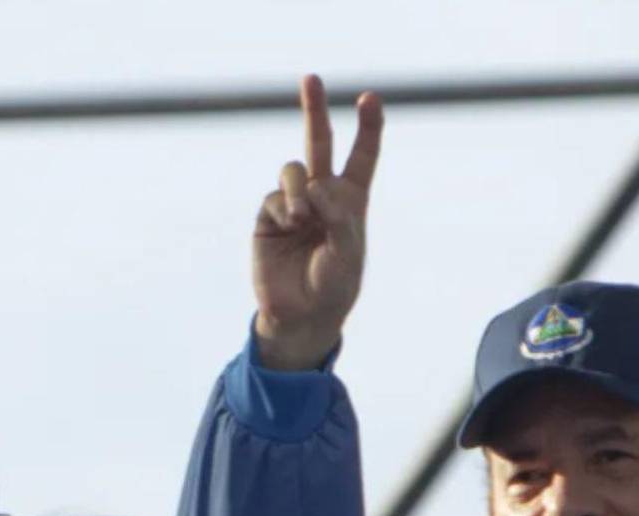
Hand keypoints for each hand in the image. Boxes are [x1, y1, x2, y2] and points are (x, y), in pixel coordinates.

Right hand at [253, 74, 382, 370]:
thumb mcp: (348, 253)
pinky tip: (290, 226)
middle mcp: (321, 196)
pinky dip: (285, 208)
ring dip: (300, 186)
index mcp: (351, 201)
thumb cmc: (333, 287)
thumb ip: (339, 216)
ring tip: (303, 216)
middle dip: (315, 109)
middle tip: (311, 77)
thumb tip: (315, 187)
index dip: (367, 127)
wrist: (300, 315)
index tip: (369, 98)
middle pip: (320, 143)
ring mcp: (293, 204)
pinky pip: (276, 197)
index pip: (361, 156)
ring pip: (294, 169)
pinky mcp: (268, 217)